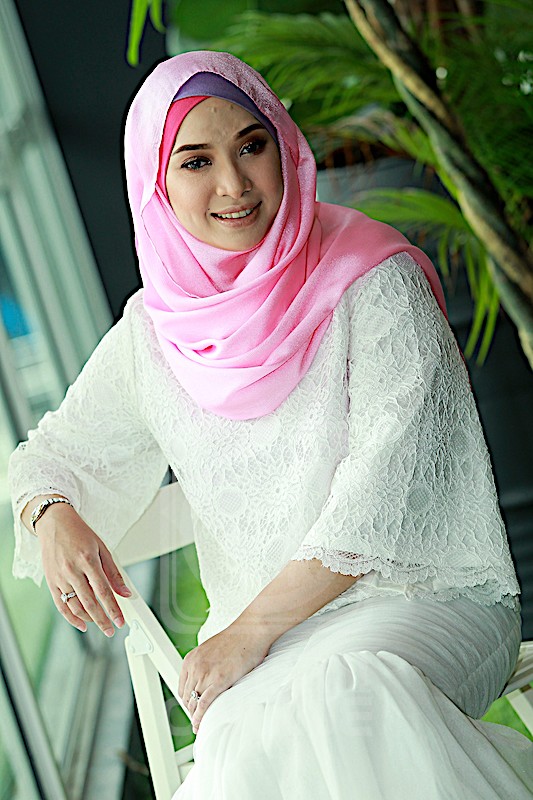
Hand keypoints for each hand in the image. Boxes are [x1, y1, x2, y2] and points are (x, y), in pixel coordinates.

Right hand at [35, 502, 130, 635]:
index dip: (113, 608)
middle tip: (111, 629)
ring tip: (100, 624)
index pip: (103, 591)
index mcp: (88, 560)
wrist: (54, 523)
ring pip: (75, 606)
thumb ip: (113, 572)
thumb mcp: (102, 548)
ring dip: (89, 619)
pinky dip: (71, 618)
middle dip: (102, 619)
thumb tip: (125, 592)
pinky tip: (82, 624)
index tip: (120, 620)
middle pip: (89, 602)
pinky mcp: (50, 581)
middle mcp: (72, 570)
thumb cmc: (79, 533)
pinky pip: (60, 605)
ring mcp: (59, 577)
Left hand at [179, 621, 270, 734]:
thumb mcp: (213, 650)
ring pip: (194, 702)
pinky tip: (200, 725)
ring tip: (199, 726)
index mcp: (191, 659)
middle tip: (198, 720)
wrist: (251, 630)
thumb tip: (209, 678)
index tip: (193, 708)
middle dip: (191, 710)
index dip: (188, 701)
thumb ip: (206, 664)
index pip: (182, 688)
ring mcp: (206, 674)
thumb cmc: (238, 638)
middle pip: (187, 697)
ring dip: (195, 716)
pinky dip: (200, 717)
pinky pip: (204, 704)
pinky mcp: (219, 680)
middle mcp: (195, 666)